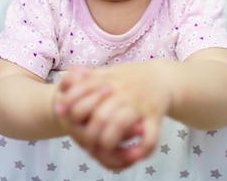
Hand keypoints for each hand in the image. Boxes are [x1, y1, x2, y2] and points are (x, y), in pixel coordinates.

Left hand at [53, 63, 170, 169]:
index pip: (85, 90)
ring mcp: (139, 105)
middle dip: (90, 133)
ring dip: (109, 141)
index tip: (63, 115)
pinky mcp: (154, 117)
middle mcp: (124, 92)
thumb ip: (87, 77)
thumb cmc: (132, 77)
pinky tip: (133, 155)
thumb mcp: (109, 71)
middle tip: (85, 143)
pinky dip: (142, 148)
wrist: (163, 77)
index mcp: (110, 80)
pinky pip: (150, 136)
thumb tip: (64, 80)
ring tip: (103, 150)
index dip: (71, 104)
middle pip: (101, 114)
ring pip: (121, 124)